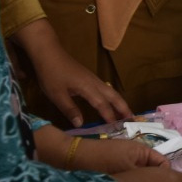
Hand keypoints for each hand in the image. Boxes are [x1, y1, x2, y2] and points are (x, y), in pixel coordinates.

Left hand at [14, 19, 132, 125]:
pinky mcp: (89, 78)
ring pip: (112, 92)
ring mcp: (93, 79)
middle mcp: (95, 83)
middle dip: (124, 108)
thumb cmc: (51, 74)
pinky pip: (106, 89)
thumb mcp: (56, 95)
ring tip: (126, 114)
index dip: (110, 116)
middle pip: (114, 96)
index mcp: (87, 88)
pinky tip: (110, 103)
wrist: (49, 54)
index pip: (102, 104)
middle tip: (132, 120)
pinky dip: (112, 98)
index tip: (117, 128)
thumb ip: (69, 109)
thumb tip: (81, 124)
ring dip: (120, 103)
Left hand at [71, 139, 168, 173]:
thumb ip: (146, 175)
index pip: (164, 164)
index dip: (166, 178)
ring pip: (142, 179)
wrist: (73, 160)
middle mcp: (136, 157)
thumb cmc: (103, 160)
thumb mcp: (128, 167)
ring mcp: (126, 165)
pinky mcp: (116, 173)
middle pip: (153, 173)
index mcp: (143, 151)